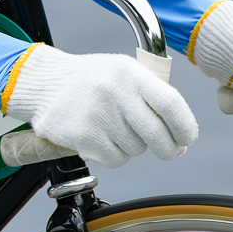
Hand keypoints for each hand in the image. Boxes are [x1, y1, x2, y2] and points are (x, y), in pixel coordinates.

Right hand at [0, 44, 198, 168]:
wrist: (45, 84)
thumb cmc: (91, 80)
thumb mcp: (123, 71)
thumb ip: (151, 94)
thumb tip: (182, 132)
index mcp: (130, 73)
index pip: (170, 102)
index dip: (185, 126)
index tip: (187, 138)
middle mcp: (115, 92)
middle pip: (157, 135)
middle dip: (169, 149)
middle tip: (170, 151)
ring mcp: (98, 115)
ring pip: (136, 149)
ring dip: (133, 147)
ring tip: (116, 129)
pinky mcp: (83, 137)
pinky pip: (115, 159)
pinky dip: (114, 155)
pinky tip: (102, 138)